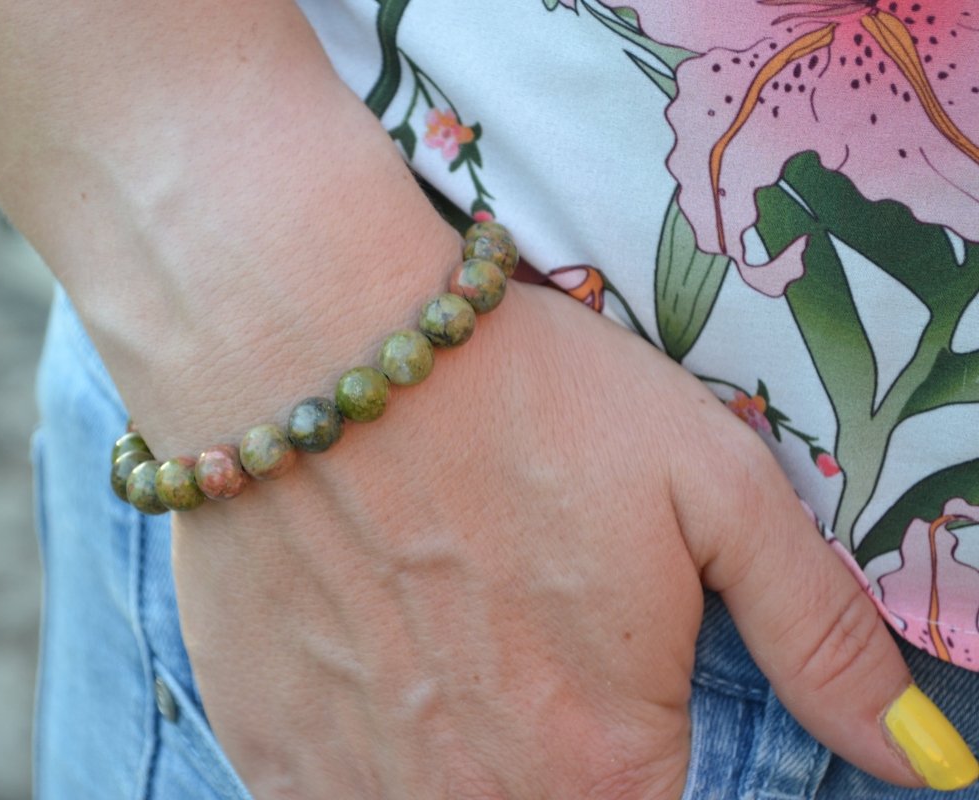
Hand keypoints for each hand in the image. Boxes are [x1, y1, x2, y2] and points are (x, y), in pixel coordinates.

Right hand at [170, 279, 931, 798]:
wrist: (311, 346)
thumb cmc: (520, 401)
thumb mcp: (712, 489)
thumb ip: (822, 640)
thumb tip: (923, 760)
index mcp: (604, 765)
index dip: (646, 734)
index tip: (607, 664)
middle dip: (555, 728)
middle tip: (517, 617)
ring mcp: (357, 786)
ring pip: (443, 798)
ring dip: (460, 738)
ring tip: (441, 619)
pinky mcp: (269, 748)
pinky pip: (341, 788)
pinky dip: (369, 741)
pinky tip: (369, 642)